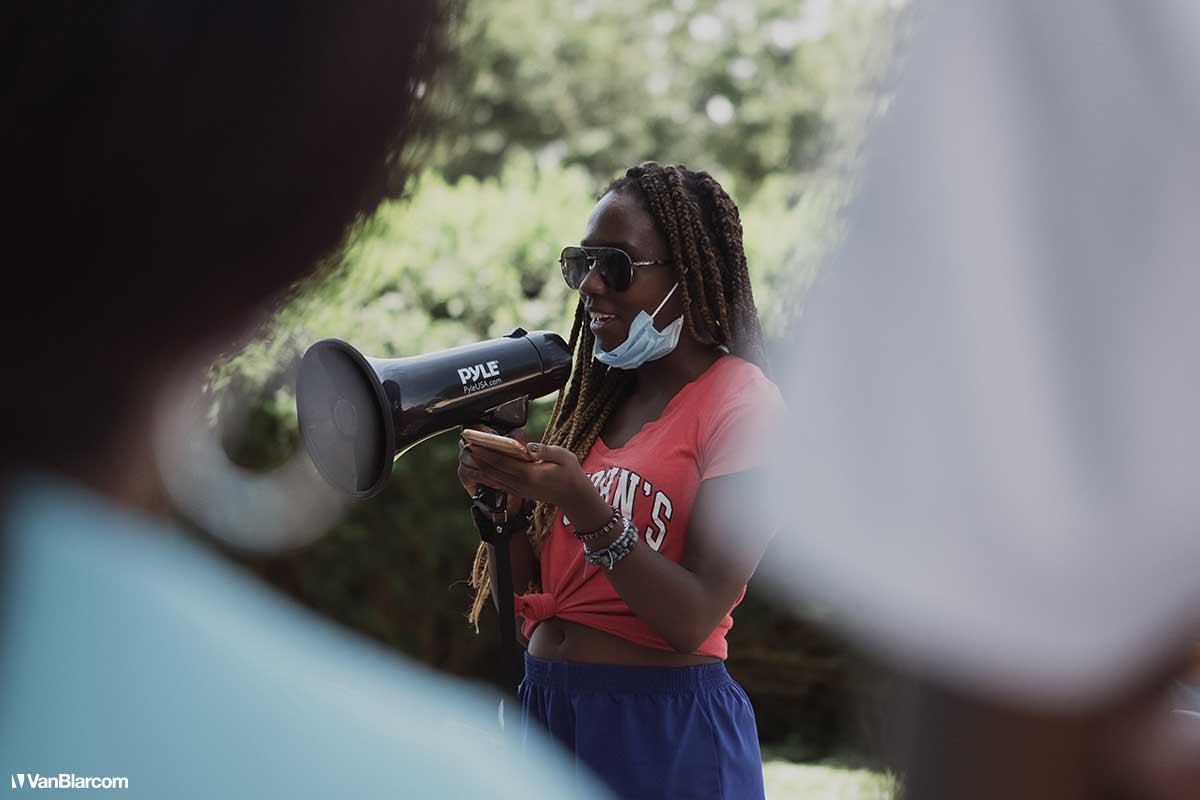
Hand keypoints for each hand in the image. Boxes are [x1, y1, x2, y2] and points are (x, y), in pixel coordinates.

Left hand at [460, 438, 609, 528]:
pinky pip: (498, 483)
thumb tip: (530, 447)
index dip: (486, 452)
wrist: (573, 496)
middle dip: (478, 457)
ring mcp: (519, 490)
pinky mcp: (519, 491)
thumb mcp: (564, 456)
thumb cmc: (570, 473)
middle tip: (465, 445)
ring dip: (480, 466)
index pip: (502, 462)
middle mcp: (521, 484)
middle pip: (494, 470)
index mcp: (530, 474)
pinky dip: (487, 475)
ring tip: (469, 454)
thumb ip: (547, 451)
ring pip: (494, 478)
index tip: (474, 443)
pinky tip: (480, 468)